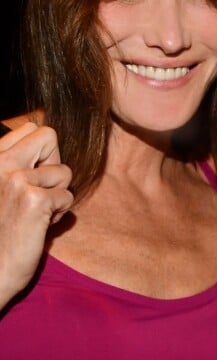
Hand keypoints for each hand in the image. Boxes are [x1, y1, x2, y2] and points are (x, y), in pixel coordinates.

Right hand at [0, 122, 72, 308]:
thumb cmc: (0, 230)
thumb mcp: (3, 187)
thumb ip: (20, 164)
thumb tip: (50, 143)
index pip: (32, 128)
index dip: (41, 152)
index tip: (31, 176)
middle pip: (50, 136)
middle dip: (53, 164)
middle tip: (38, 191)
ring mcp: (15, 180)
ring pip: (64, 171)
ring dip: (56, 195)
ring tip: (34, 214)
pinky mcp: (34, 200)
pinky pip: (67, 196)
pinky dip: (59, 214)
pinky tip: (38, 226)